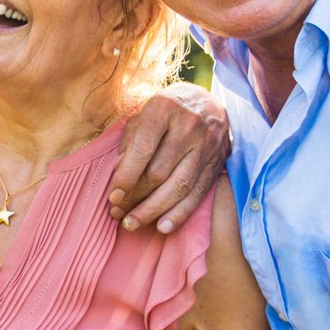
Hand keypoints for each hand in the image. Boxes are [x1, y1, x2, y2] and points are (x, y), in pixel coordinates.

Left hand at [108, 82, 230, 232]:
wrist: (207, 102)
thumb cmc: (166, 111)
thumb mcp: (143, 114)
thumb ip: (129, 142)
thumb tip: (117, 172)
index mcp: (164, 108)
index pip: (143, 149)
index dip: (126, 176)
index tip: (113, 196)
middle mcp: (189, 126)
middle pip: (159, 172)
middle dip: (135, 197)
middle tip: (118, 212)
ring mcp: (206, 146)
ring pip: (179, 187)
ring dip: (153, 210)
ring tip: (132, 224)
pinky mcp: (217, 163)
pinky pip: (198, 194)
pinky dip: (180, 213)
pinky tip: (162, 226)